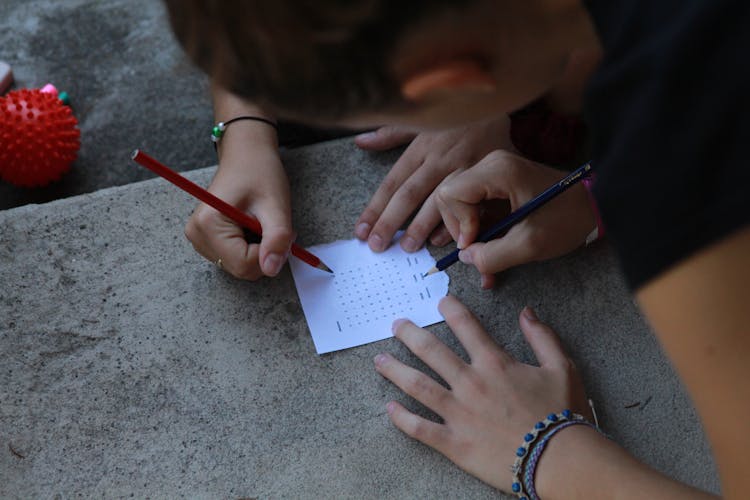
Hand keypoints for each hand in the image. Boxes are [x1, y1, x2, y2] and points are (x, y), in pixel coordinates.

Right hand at [184, 144, 293, 279]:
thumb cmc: (259, 173)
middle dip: (264, 252)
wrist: (246, 156)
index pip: (244, 264)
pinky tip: (250, 226)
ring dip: (258, 250)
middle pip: (240, 268)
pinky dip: (250, 248)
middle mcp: (197, 235)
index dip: (269, 253)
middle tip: (271, 224)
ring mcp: (199, 239)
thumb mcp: (275, 205)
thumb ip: (276, 239)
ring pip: (239, 265)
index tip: (280, 231)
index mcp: (208, 225)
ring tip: (259, 221)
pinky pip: (235, 258)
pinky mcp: (206, 240)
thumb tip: (272, 269)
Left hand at [353, 115, 514, 252]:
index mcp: (421, 147)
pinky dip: (459, 220)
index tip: (361, 230)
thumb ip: (391, 133)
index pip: (392, 183)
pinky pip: (473, 202)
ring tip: (407, 247)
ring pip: (439, 200)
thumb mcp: (422, 119)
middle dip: (391, 222)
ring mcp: (465, 167)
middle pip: (410, 194)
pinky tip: (442, 238)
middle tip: (377, 245)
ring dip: (422, 225)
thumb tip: (361, 142)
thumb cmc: (455, 114)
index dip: (375, 208)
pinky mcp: (488, 174)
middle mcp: (440, 159)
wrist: (497, 100)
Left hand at [374, 296, 590, 491]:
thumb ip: (542, 337)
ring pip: (417, 385)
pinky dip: (402, 418)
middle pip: (431, 351)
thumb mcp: (561, 367)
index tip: (440, 301)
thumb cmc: (563, 414)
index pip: (466, 326)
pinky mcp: (454, 442)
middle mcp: (470, 383)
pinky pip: (421, 428)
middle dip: (410, 334)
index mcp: (494, 363)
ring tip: (379, 359)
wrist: (560, 459)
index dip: (451, 309)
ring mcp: (458, 413)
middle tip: (396, 325)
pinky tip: (389, 408)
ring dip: (395, 370)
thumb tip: (527, 312)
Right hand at [436, 151, 595, 287]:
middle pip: (449, 196)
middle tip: (479, 249)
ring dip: (468, 233)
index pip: (451, 194)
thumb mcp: (530, 245)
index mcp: (498, 171)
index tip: (476, 242)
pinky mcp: (497, 181)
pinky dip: (478, 229)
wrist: (594, 205)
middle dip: (459, 228)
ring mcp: (493, 171)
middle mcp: (491, 164)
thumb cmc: (567, 219)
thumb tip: (465, 258)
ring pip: (458, 202)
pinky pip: (473, 204)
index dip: (458, 223)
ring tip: (484, 257)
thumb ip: (492, 256)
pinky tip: (489, 250)